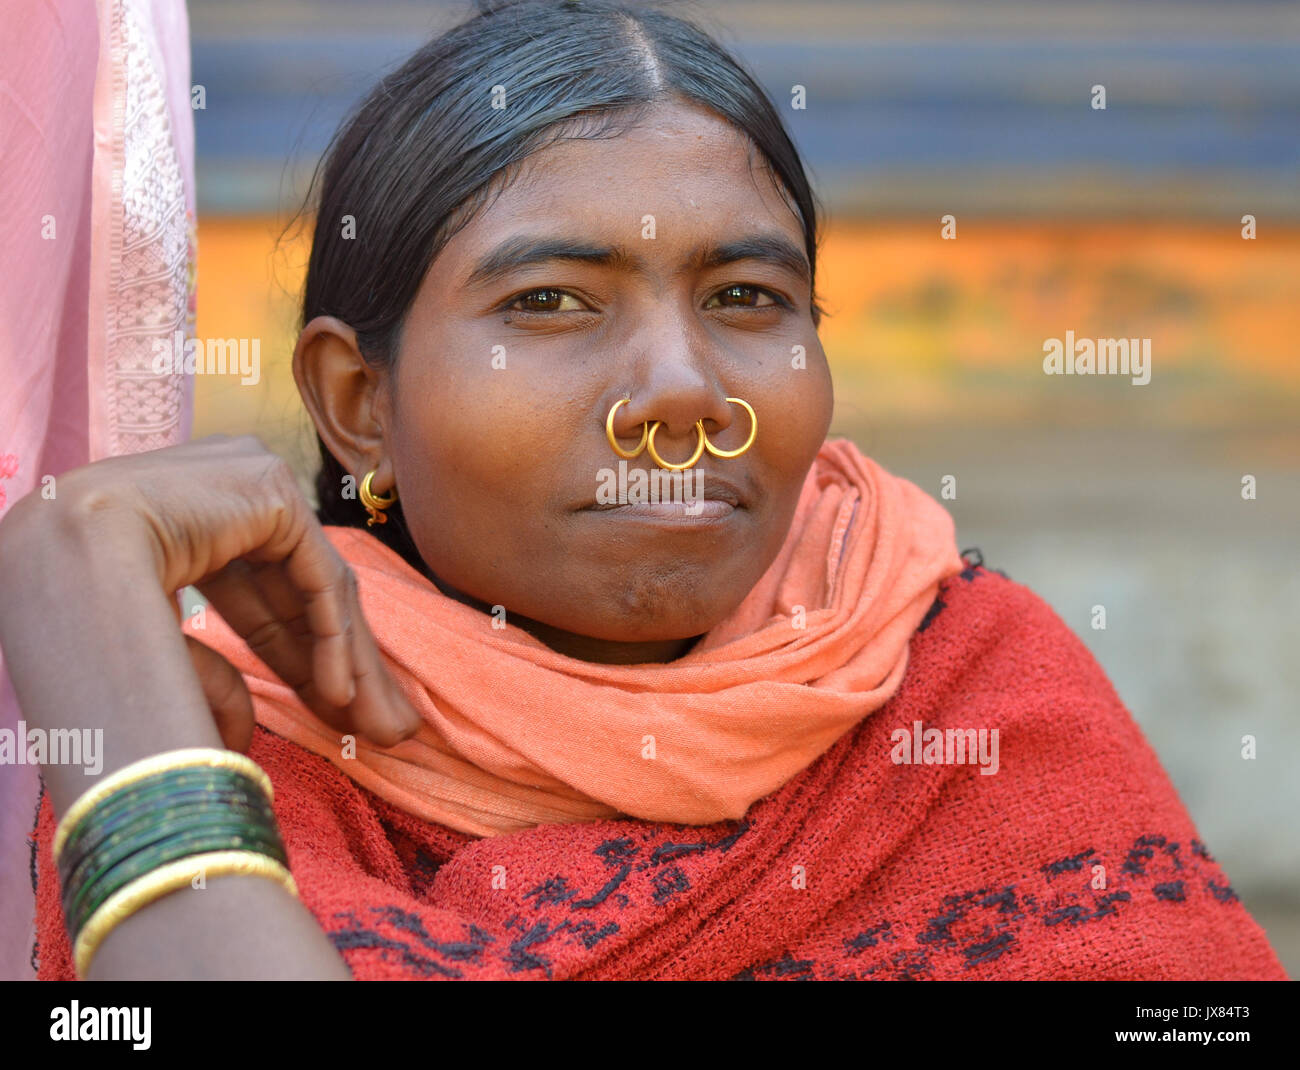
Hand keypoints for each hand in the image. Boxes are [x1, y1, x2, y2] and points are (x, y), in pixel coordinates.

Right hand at [0, 434, 420, 752]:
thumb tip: (245, 733)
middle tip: (384, 727)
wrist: (57, 562)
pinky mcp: (271, 487)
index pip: (264, 594)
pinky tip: (339, 694)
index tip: (331, 712)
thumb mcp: (165, 649)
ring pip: (317, 587)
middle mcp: (226, 487)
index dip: (299, 657)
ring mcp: (250, 477)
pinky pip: (318, 577)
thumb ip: (212, 678)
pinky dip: (333, 639)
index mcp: (189, 515)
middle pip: (301, 594)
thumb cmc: (84, 614)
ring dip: (351, 662)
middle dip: (342, 665)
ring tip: (378, 727)